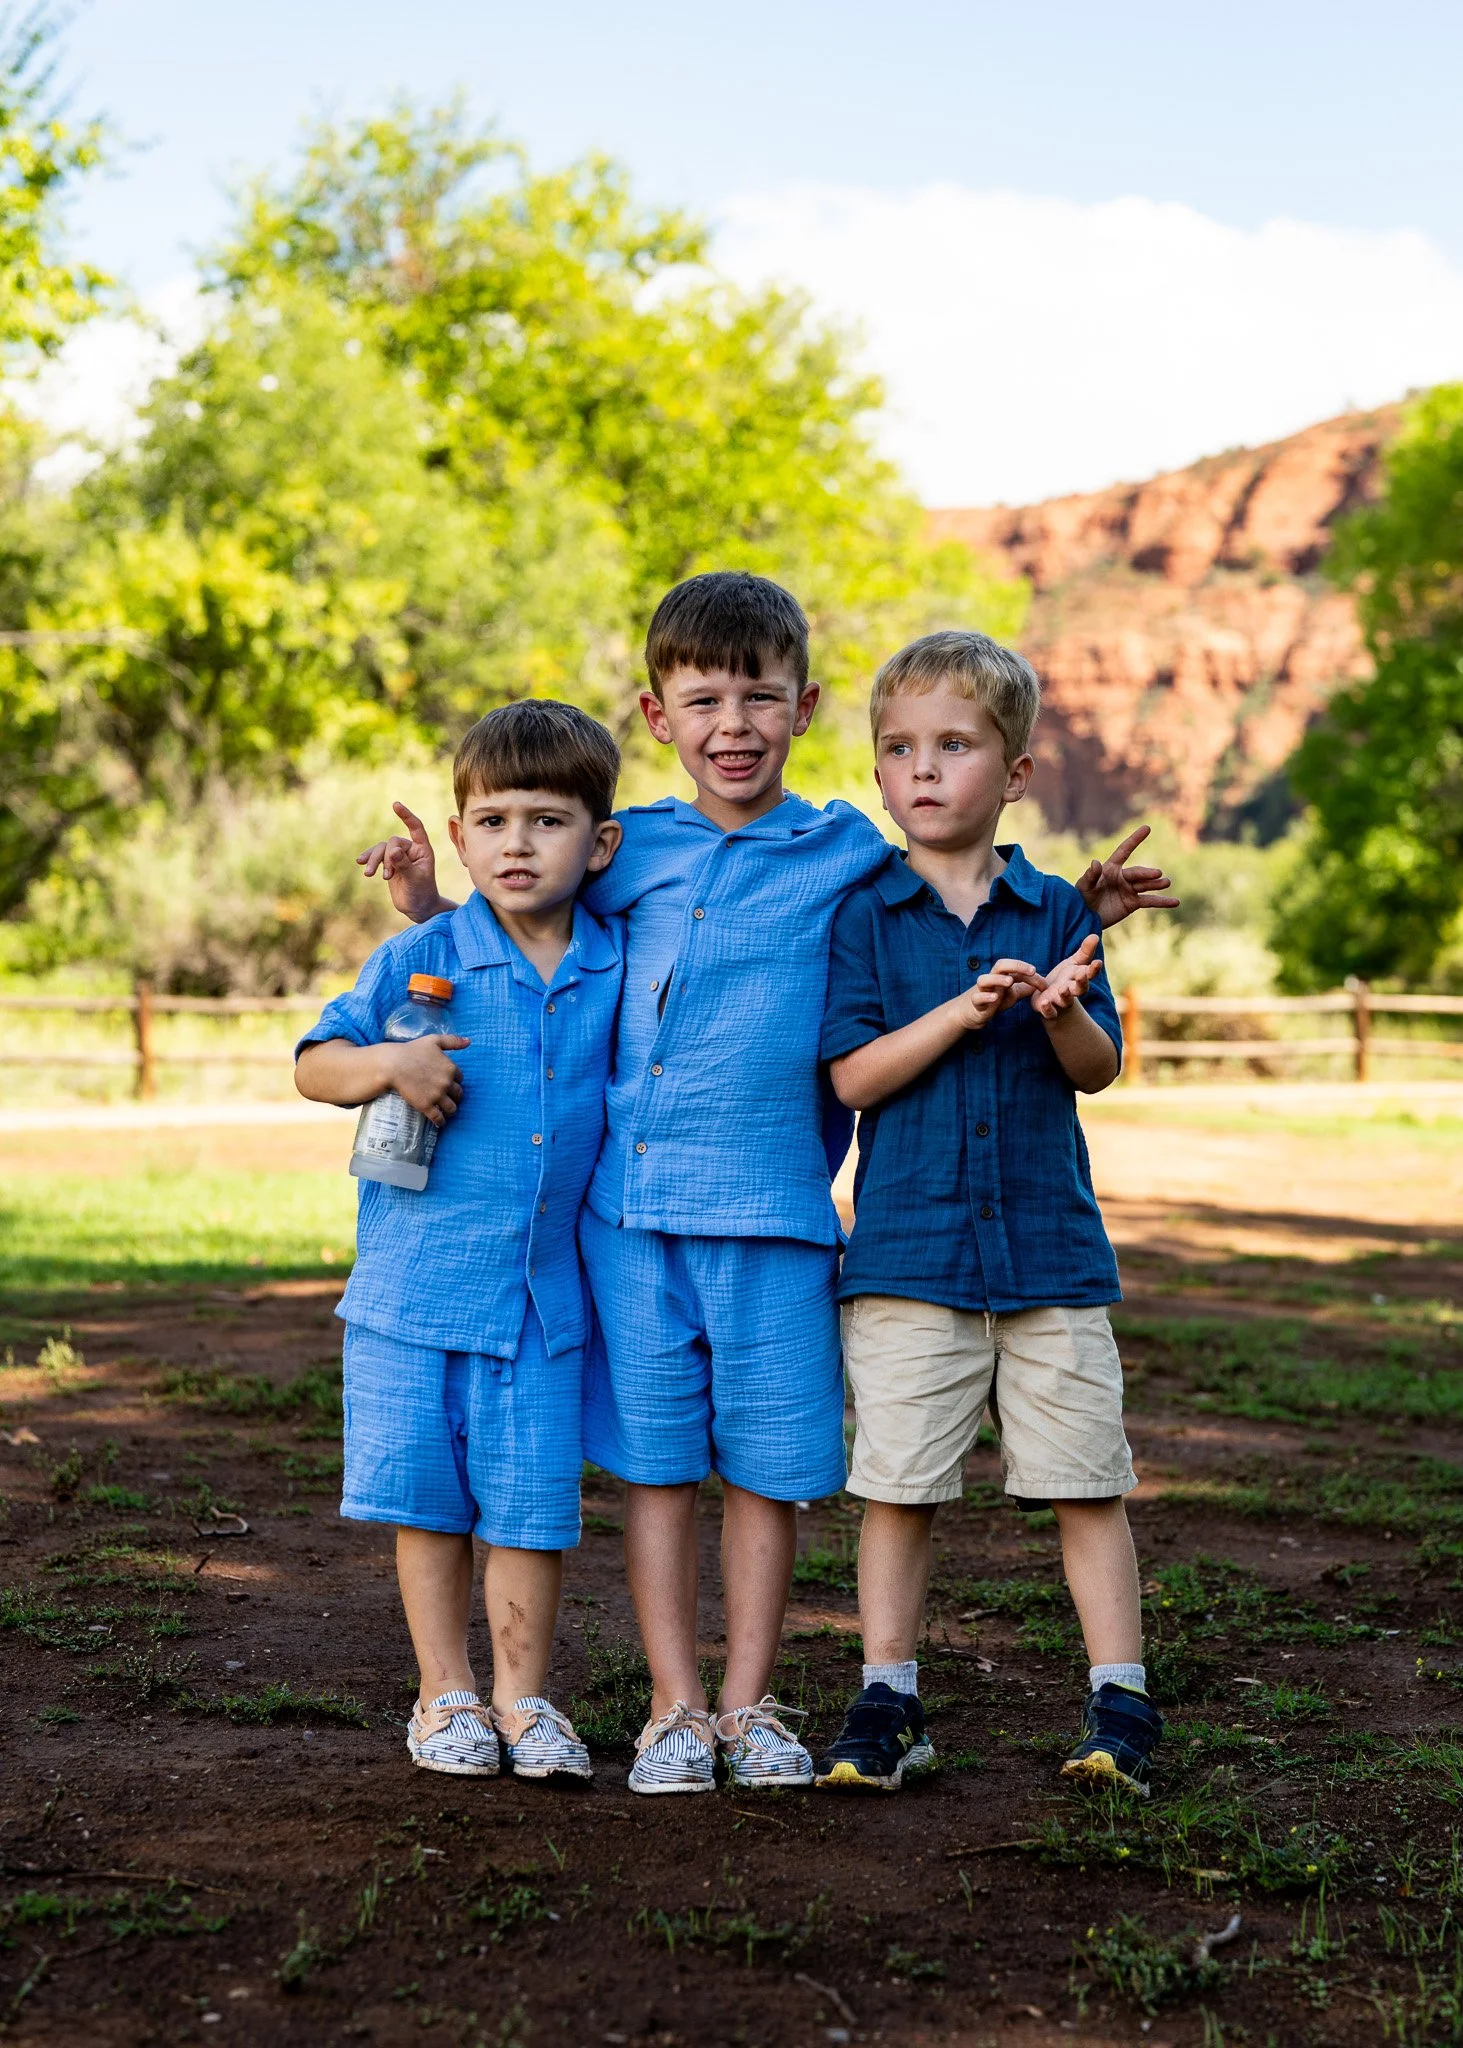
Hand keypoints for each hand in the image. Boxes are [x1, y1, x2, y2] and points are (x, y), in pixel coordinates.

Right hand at [358, 802, 451, 923]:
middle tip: (387, 876)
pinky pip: (376, 856)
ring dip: (374, 860)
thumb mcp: (414, 879)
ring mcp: (399, 856)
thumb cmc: (422, 893)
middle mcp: (411, 849)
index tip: (395, 805)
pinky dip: (369, 859)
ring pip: (382, 849)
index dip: (406, 816)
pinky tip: (360, 864)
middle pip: (393, 842)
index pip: (415, 827)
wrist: (417, 907)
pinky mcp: (389, 863)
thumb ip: (404, 865)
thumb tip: (392, 851)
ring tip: (369, 875)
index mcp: (423, 849)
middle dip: (386, 858)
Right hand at [384, 1034, 469, 1127]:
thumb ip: (453, 1041)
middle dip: (455, 1097)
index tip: (450, 1083)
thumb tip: (469, 1041)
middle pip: (458, 1094)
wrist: (393, 1064)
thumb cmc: (412, 1050)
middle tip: (450, 1098)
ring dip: (451, 1110)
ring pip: (451, 1108)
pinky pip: (438, 1117)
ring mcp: (437, 1095)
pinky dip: (440, 1121)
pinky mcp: (426, 1105)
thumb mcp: (434, 1040)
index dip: (455, 1081)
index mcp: (450, 1068)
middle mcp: (446, 1083)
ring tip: (447, 1111)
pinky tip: (440, 1122)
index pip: (460, 1078)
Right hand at [954, 956, 1046, 1030]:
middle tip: (1032, 971)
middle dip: (1016, 965)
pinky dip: (985, 997)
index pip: (1016, 969)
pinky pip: (977, 997)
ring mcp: (982, 991)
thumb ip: (1025, 988)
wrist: (972, 1012)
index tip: (1044, 982)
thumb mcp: (1012, 994)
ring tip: (1010, 982)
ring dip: (997, 979)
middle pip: (1000, 965)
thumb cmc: (993, 999)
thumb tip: (1043, 985)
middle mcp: (991, 980)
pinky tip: (994, 999)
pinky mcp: (975, 1003)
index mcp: (1002, 976)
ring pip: (984, 979)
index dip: (1030, 973)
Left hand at [1032, 934, 1102, 1019]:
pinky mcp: (1048, 1010)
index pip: (1089, 974)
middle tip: (1082, 975)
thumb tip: (1095, 935)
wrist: (1049, 999)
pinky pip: (1049, 1012)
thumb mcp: (1073, 964)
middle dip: (1082, 983)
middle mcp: (1072, 991)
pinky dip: (1047, 1008)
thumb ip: (1084, 952)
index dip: (1093, 969)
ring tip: (1063, 989)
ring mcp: (1060, 1001)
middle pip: (1080, 989)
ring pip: (1066, 1001)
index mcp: (1078, 979)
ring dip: (1065, 996)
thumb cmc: (1064, 979)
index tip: (1097, 962)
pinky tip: (1044, 1002)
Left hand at [1075, 825, 1179, 928]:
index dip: (1135, 840)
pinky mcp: (1133, 903)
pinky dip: (1163, 902)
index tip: (1147, 828)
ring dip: (1157, 884)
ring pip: (1146, 885)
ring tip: (1166, 882)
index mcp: (1110, 868)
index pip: (1124, 851)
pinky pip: (1150, 901)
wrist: (1085, 918)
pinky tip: (1175, 902)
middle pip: (1138, 873)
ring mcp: (1129, 890)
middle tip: (1157, 874)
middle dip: (1147, 873)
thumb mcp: (1084, 888)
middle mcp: (1122, 877)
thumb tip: (1095, 862)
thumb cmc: (1081, 899)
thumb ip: (1090, 876)